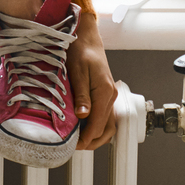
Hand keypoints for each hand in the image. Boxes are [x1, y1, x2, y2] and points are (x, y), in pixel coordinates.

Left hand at [69, 9, 117, 149]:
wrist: (87, 36)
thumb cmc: (80, 50)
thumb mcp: (77, 71)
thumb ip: (82, 95)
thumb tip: (83, 116)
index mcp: (105, 92)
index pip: (98, 125)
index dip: (86, 138)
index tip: (74, 145)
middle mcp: (111, 96)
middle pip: (106, 129)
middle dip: (92, 142)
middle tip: (75, 147)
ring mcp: (110, 96)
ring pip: (108, 125)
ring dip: (97, 136)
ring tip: (80, 141)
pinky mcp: (106, 94)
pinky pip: (106, 116)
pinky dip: (98, 127)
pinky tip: (86, 128)